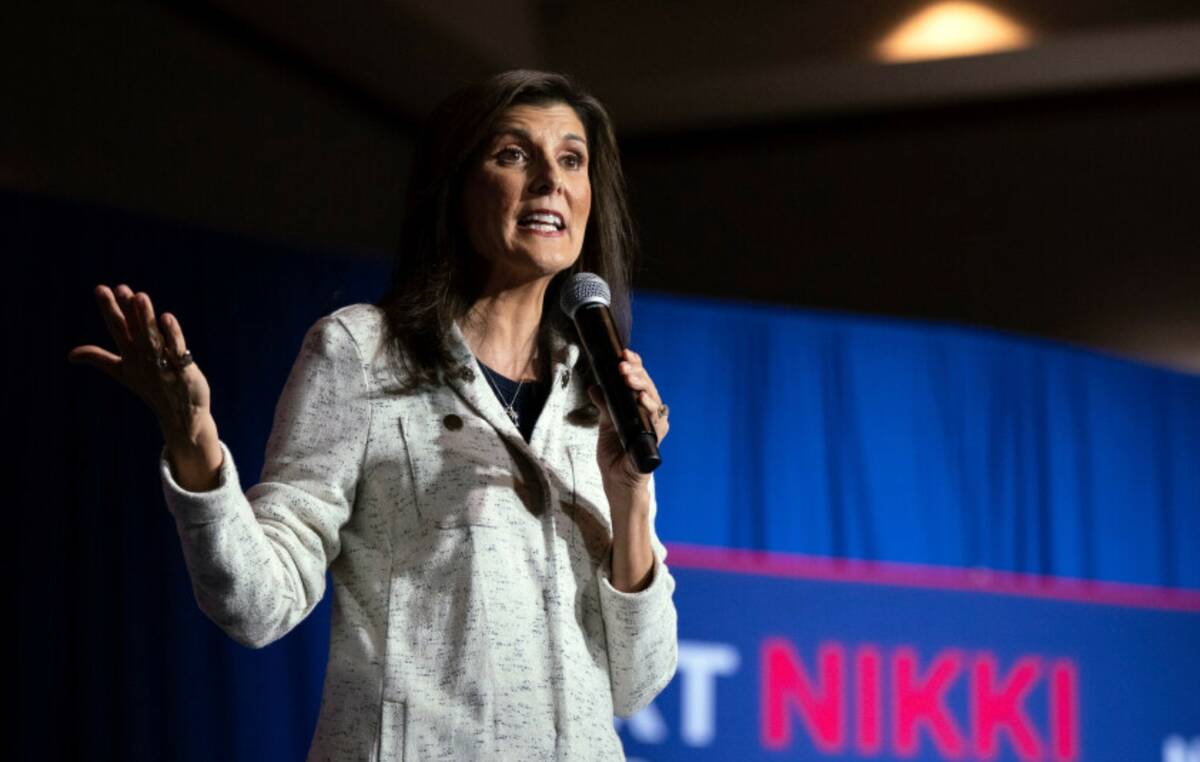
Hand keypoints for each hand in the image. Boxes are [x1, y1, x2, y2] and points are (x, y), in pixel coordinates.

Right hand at [67, 284, 214, 449]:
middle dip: (126, 310)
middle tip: (119, 288)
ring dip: (146, 319)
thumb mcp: (123, 372)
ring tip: (140, 297)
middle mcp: (144, 359)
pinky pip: (177, 350)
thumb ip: (99, 359)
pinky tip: (167, 318)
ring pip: (153, 338)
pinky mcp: (183, 370)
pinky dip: (172, 335)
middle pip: (134, 330)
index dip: (110, 309)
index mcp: (129, 356)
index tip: (101, 288)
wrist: (181, 416)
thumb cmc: (152, 389)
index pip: (118, 328)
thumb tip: (70, 354)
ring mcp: (163, 365)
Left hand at [586, 348, 669, 495]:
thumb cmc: (614, 454)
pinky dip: (649, 409)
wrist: (616, 480)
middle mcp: (649, 414)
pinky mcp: (654, 440)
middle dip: (636, 372)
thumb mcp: (605, 424)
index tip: (625, 353)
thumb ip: (603, 405)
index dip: (635, 366)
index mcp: (638, 407)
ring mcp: (654, 427)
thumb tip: (595, 386)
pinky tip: (642, 399)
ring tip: (629, 376)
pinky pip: (655, 422)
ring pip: (653, 400)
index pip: (640, 381)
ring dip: (641, 386)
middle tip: (623, 363)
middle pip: (648, 386)